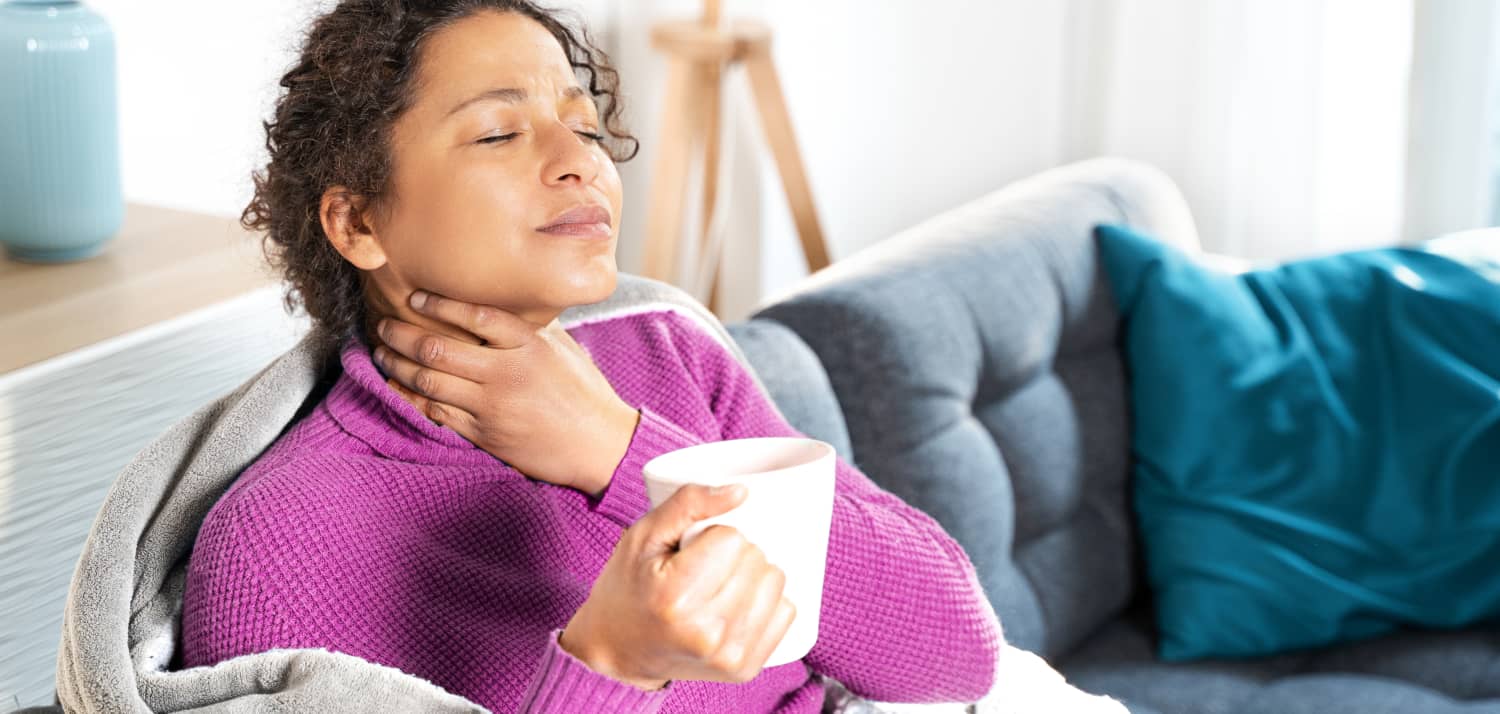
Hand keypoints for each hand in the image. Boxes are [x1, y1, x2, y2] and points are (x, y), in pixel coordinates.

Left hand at [372, 290, 639, 495]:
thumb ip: (531, 327)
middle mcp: (507, 372)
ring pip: (429, 381)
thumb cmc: (584, 393)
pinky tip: (397, 386)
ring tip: (383, 353)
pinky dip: (411, 397)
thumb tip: (504, 301)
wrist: (598, 445)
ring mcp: (492, 405)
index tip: (415, 297)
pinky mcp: (484, 433)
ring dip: (398, 365)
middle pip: (439, 349)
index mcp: (529, 345)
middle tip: (384, 325)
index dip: (439, 304)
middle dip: (402, 335)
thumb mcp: (563, 349)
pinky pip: (436, 412)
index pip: (475, 316)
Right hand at [558, 484, 796, 690]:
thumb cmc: (629, 587)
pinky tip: (736, 605)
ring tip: (719, 586)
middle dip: (735, 554)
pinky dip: (765, 601)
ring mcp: (729, 655)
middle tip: (703, 570)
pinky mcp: (745, 669)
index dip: (714, 536)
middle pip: (756, 559)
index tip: (691, 552)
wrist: (619, 650)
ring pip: (775, 582)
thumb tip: (742, 491)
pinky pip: (786, 611)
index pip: (732, 539)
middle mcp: (706, 632)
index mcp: (676, 598)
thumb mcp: (644, 535)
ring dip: (753, 575)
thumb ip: (689, 503)